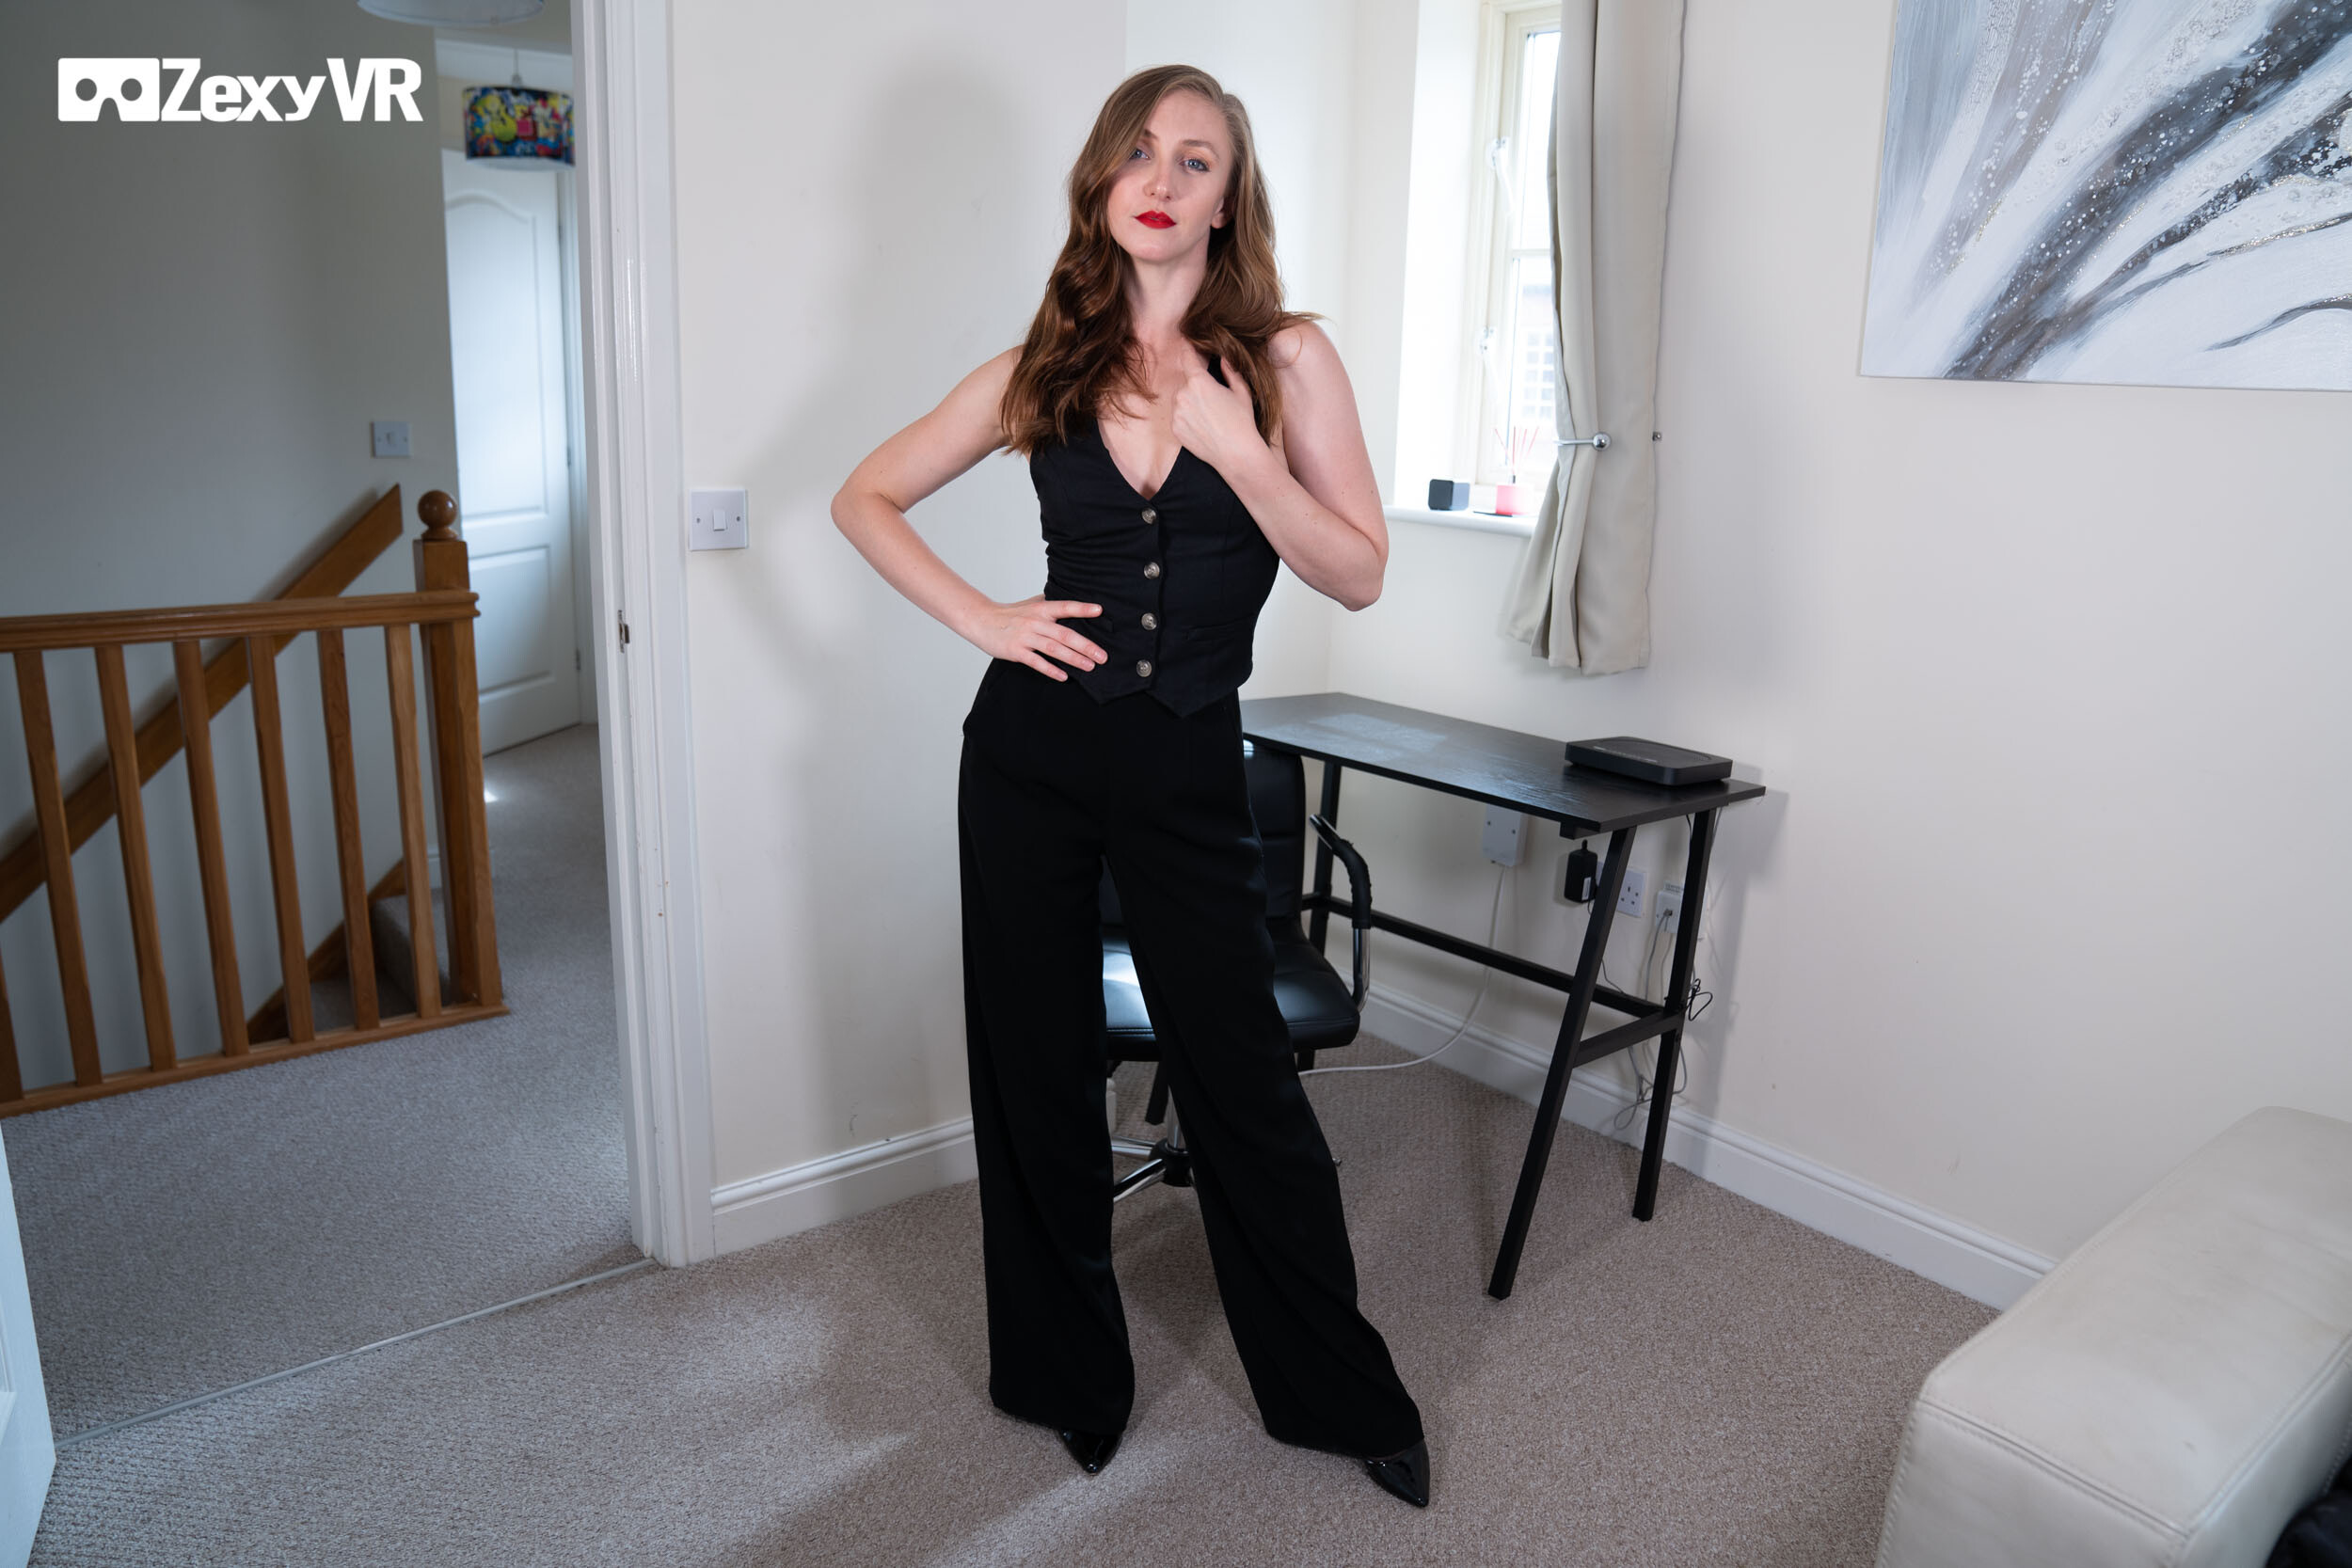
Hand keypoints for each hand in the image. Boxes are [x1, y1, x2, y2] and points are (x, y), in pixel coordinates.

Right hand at [961, 595, 1105, 680]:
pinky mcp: (1016, 651)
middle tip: (1103, 656)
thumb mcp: (1031, 605)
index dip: (1082, 608)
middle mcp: (1035, 622)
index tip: (1100, 611)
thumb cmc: (1010, 614)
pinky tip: (1064, 676)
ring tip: (1090, 666)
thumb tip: (1074, 604)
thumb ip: (1051, 604)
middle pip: (1064, 634)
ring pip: (1053, 648)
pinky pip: (1036, 662)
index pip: (1065, 607)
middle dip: (1086, 645)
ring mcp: (1025, 637)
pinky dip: (1051, 670)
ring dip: (1073, 659)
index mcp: (1041, 609)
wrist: (981, 620)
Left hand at [1171, 353, 1267, 476]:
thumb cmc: (1242, 421)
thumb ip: (1230, 371)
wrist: (1236, 454)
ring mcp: (1177, 413)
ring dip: (1191, 401)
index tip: (1186, 341)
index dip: (1187, 348)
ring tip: (1211, 415)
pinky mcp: (1175, 428)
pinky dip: (1188, 417)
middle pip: (1186, 382)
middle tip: (1213, 398)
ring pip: (1181, 399)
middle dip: (1197, 385)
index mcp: (1199, 382)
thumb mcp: (1241, 391)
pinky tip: (1204, 425)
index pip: (1187, 358)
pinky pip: (1179, 416)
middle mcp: (1183, 395)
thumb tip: (1224, 358)